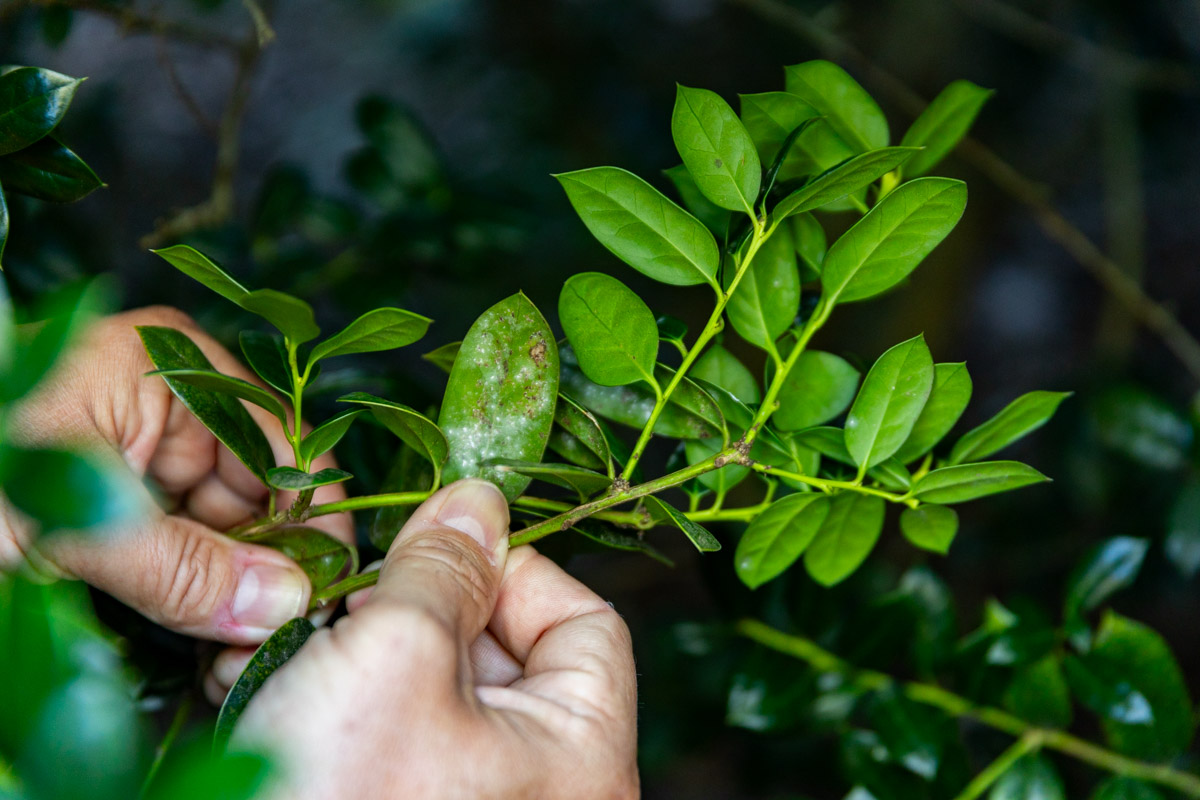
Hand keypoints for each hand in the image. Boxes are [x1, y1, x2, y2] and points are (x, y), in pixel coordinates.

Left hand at [0, 306, 352, 644]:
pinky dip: (188, 590)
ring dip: (228, 585)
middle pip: (254, 486)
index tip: (327, 588)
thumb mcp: (69, 525)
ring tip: (237, 644)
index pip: (281, 440)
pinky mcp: (107, 497)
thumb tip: (281, 606)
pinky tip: (202, 631)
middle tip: (276, 636)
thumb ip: (181, 568)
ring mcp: (132, 448)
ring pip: (216, 523)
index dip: (311, 515)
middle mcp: (162, 400)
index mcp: (168, 367)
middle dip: (265, 561)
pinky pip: (174, 544)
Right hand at [233, 479, 639, 798]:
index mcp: (581, 758)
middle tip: (351, 602)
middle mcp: (544, 791)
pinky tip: (280, 689)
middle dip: (421, 610)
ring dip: (368, 650)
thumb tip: (478, 500)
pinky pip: (397, 736)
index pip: (586, 623)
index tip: (435, 547)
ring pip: (438, 691)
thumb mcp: (396, 654)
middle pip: (507, 654)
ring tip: (301, 646)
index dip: (511, 569)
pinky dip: (346, 699)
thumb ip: (443, 566)